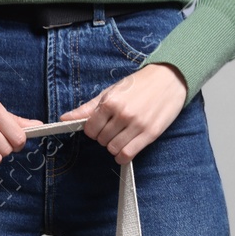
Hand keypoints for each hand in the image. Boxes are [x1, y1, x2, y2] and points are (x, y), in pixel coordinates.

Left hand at [60, 62, 187, 163]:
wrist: (169, 78)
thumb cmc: (140, 84)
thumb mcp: (111, 91)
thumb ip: (88, 108)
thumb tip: (64, 118)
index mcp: (111, 102)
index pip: (90, 129)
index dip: (93, 130)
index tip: (101, 125)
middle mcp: (123, 114)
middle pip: (101, 140)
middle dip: (105, 136)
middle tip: (115, 127)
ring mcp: (137, 125)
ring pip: (113, 149)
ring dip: (114, 146)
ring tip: (122, 135)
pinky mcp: (150, 134)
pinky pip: (127, 155)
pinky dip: (122, 157)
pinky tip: (125, 149)